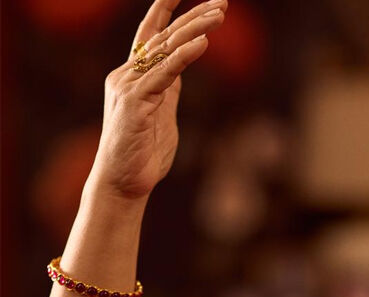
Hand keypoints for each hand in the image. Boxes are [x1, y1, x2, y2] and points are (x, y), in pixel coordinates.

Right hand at [90, 0, 226, 199]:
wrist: (123, 183)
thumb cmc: (143, 153)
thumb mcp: (161, 112)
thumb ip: (168, 89)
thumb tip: (180, 69)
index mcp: (133, 77)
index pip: (148, 34)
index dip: (165, 11)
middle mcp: (127, 75)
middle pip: (163, 36)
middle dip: (193, 16)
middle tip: (222, 3)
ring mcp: (129, 87)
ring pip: (166, 49)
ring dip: (196, 29)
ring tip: (220, 14)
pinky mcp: (135, 101)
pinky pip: (164, 72)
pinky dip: (185, 55)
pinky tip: (204, 42)